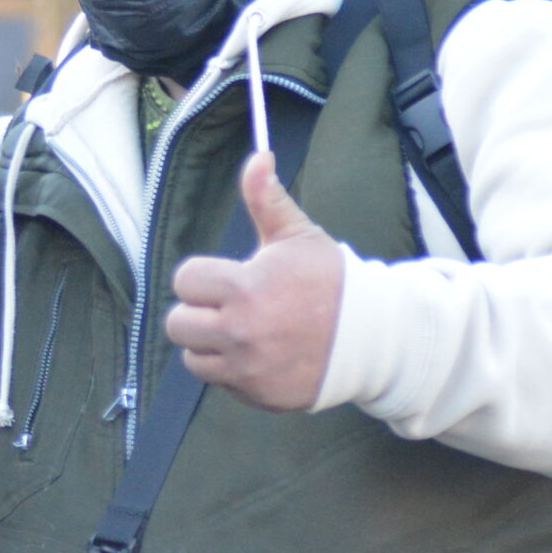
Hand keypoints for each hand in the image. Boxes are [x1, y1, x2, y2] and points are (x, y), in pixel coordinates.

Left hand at [163, 151, 343, 412]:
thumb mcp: (299, 237)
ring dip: (209, 345)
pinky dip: (230, 370)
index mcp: (246, 288)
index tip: (228, 278)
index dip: (203, 277)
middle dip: (198, 312)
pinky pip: (218, 382)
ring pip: (192, 357)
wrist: (375, 338)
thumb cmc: (331, 282)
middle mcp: (240, 332)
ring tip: (241, 332)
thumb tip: (257, 158)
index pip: (185, 280)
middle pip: (177, 323)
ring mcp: (247, 368)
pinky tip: (257, 354)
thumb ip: (268, 199)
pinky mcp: (256, 394)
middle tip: (229, 307)